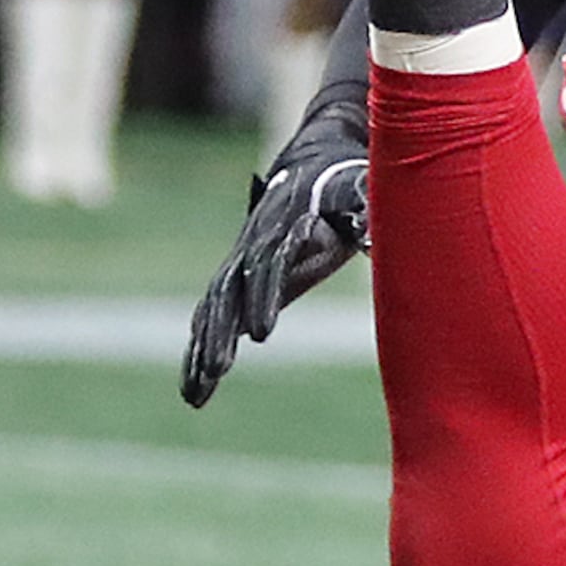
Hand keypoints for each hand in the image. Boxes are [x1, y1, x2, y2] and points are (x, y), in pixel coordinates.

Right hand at [183, 103, 369, 407]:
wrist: (314, 170)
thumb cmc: (343, 189)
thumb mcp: (358, 193)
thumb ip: (362, 208)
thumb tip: (370, 228)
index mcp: (281, 227)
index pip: (268, 264)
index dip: (263, 297)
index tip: (260, 333)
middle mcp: (250, 248)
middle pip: (227, 293)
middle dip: (220, 333)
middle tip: (218, 370)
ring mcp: (238, 266)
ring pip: (211, 312)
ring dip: (201, 352)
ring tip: (195, 395)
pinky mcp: (236, 284)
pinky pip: (212, 321)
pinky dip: (200, 354)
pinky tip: (196, 392)